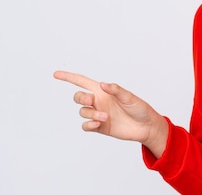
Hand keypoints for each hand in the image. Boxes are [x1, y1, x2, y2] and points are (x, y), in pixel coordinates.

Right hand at [53, 70, 168, 157]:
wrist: (146, 127)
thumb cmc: (140, 109)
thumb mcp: (130, 97)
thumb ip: (116, 90)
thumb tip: (102, 84)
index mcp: (104, 91)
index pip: (82, 82)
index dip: (69, 77)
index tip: (56, 74)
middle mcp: (99, 101)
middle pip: (78, 97)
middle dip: (80, 97)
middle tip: (91, 100)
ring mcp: (98, 114)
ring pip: (82, 111)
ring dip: (91, 113)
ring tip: (106, 117)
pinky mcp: (99, 127)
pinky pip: (86, 125)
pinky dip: (89, 124)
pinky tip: (98, 124)